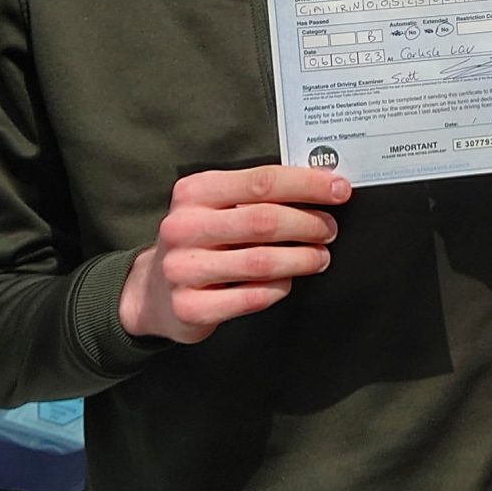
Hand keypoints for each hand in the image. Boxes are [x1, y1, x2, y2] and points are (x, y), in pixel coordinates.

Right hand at [119, 166, 346, 342]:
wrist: (151, 290)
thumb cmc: (201, 240)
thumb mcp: (216, 205)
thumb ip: (256, 194)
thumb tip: (322, 186)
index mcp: (194, 192)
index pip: (261, 182)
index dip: (307, 184)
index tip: (340, 189)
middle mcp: (183, 227)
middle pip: (264, 221)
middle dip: (309, 224)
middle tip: (330, 229)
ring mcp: (183, 269)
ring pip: (262, 262)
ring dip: (302, 259)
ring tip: (320, 256)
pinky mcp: (189, 308)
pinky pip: (251, 298)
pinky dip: (278, 288)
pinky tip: (287, 282)